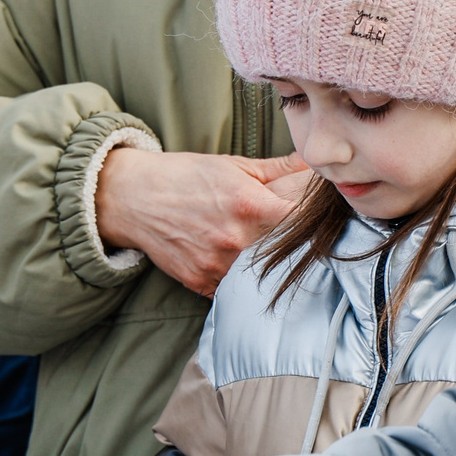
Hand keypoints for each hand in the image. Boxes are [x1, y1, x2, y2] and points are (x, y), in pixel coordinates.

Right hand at [97, 147, 311, 295]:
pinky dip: (241, 283)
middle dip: (296, 250)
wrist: (132, 197)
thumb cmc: (184, 177)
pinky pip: (234, 291)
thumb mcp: (233, 165)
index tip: (323, 226)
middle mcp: (236, 239)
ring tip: (273, 260)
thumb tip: (315, 164)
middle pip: (287, 255)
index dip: (316, 226)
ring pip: (261, 277)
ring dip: (269, 270)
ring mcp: (218, 265)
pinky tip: (244, 272)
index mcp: (249, 205)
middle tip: (303, 246)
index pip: (301, 223)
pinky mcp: (201, 283)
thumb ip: (278, 169)